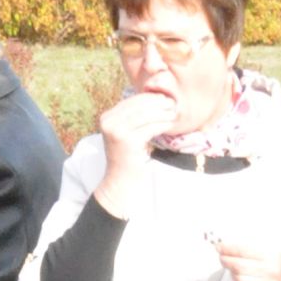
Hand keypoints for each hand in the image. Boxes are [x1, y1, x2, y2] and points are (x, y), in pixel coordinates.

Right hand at [96, 86, 179, 210]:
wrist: (120, 182)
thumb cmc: (126, 159)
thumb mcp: (124, 134)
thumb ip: (130, 118)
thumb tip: (151, 100)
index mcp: (107, 118)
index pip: (130, 102)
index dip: (148, 97)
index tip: (163, 97)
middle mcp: (109, 122)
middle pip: (138, 106)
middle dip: (157, 103)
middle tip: (172, 103)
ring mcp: (117, 131)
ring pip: (145, 115)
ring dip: (162, 112)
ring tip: (174, 112)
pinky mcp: (128, 141)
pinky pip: (150, 128)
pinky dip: (162, 124)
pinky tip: (171, 124)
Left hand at [216, 237, 280, 280]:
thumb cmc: (273, 260)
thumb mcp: (267, 246)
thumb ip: (249, 243)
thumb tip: (227, 244)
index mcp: (269, 257)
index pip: (243, 251)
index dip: (228, 249)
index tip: (219, 247)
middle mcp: (268, 272)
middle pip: (239, 266)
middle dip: (226, 261)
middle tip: (222, 258)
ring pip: (239, 280)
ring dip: (232, 274)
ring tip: (233, 269)